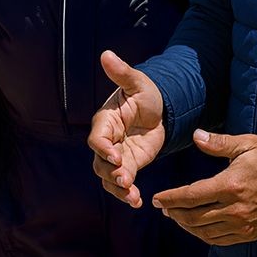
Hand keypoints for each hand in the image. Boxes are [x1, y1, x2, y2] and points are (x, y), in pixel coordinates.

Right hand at [89, 49, 166, 207]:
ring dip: (118, 188)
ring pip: (108, 177)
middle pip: (100, 162)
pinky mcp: (129, 165)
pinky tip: (138, 202)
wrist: (159, 109)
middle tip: (125, 180)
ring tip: (133, 196)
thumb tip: (106, 54)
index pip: (97, 138)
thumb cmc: (145, 93)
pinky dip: (127, 193)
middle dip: (111, 173)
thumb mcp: (137, 83)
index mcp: (105, 121)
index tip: (116, 156)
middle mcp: (107, 140)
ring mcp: (117, 155)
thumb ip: (122, 74)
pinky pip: (123, 183)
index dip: (103, 149)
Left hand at [152, 129, 256, 244]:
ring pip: (205, 232)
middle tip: (164, 208)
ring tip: (176, 217)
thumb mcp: (247, 144)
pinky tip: (198, 228)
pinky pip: (221, 240)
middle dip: (174, 213)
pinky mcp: (250, 233)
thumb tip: (196, 135)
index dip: (171, 198)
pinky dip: (204, 236)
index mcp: (230, 186)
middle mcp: (234, 209)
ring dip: (187, 226)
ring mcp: (243, 224)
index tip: (157, 198)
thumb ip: (218, 143)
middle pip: (194, 217)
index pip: (191, 196)